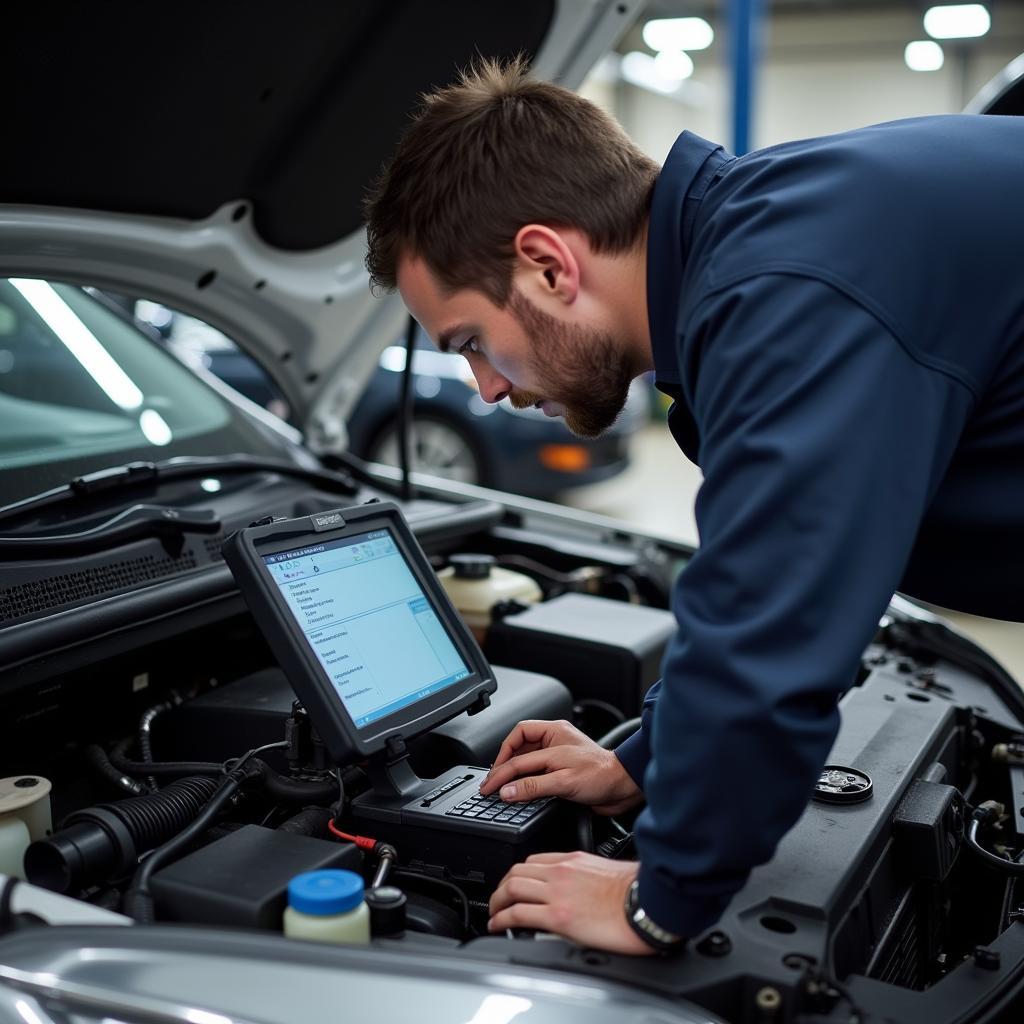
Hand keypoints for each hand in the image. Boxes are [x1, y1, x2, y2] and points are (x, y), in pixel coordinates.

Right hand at [479, 719, 642, 813]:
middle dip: (503, 765)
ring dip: (513, 773)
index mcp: (553, 732)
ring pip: (526, 759)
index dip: (500, 764)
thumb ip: (532, 785)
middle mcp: (554, 741)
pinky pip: (536, 772)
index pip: (516, 746)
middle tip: (491, 784)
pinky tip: (520, 790)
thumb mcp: (563, 781)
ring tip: (501, 787)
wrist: (624, 787)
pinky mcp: (561, 771)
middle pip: (518, 748)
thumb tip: (507, 790)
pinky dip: (525, 781)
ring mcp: (557, 756)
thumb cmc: (602, 775)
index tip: (491, 783)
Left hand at [488, 853, 652, 954]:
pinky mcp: (558, 915)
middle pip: (517, 872)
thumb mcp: (606, 872)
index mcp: (574, 860)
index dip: (518, 874)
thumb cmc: (637, 892)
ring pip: (512, 888)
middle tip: (498, 900)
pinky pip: (518, 913)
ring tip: (494, 913)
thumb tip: (581, 892)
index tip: (515, 885)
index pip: (534, 861)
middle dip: (502, 886)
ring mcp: (557, 892)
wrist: (648, 905)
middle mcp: (561, 871)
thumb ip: (586, 876)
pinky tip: (498, 925)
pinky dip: (502, 919)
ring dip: (497, 901)